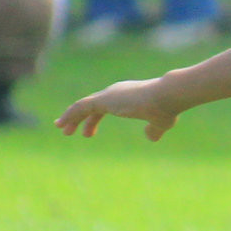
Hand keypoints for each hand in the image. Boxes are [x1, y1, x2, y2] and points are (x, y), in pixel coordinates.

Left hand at [59, 78, 181, 140]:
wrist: (167, 96)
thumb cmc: (167, 108)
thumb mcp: (160, 122)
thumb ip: (154, 129)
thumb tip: (150, 137)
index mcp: (127, 96)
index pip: (105, 107)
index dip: (94, 119)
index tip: (88, 131)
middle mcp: (116, 92)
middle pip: (92, 106)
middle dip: (80, 119)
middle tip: (71, 131)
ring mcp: (109, 95)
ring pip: (83, 106)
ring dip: (71, 118)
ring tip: (62, 130)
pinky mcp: (103, 100)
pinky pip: (81, 107)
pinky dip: (70, 115)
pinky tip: (62, 124)